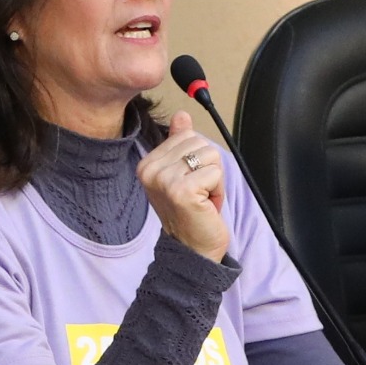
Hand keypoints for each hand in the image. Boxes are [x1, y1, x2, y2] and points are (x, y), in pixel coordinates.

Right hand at [139, 105, 231, 264]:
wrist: (191, 249)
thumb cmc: (190, 213)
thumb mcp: (182, 173)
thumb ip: (180, 143)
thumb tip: (182, 115)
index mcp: (147, 164)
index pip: (187, 135)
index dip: (197, 159)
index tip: (190, 183)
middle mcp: (151, 170)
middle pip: (200, 143)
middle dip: (208, 168)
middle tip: (198, 193)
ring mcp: (165, 180)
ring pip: (210, 156)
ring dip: (214, 179)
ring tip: (201, 199)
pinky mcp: (182, 190)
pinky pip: (215, 172)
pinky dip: (217, 190)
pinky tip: (205, 205)